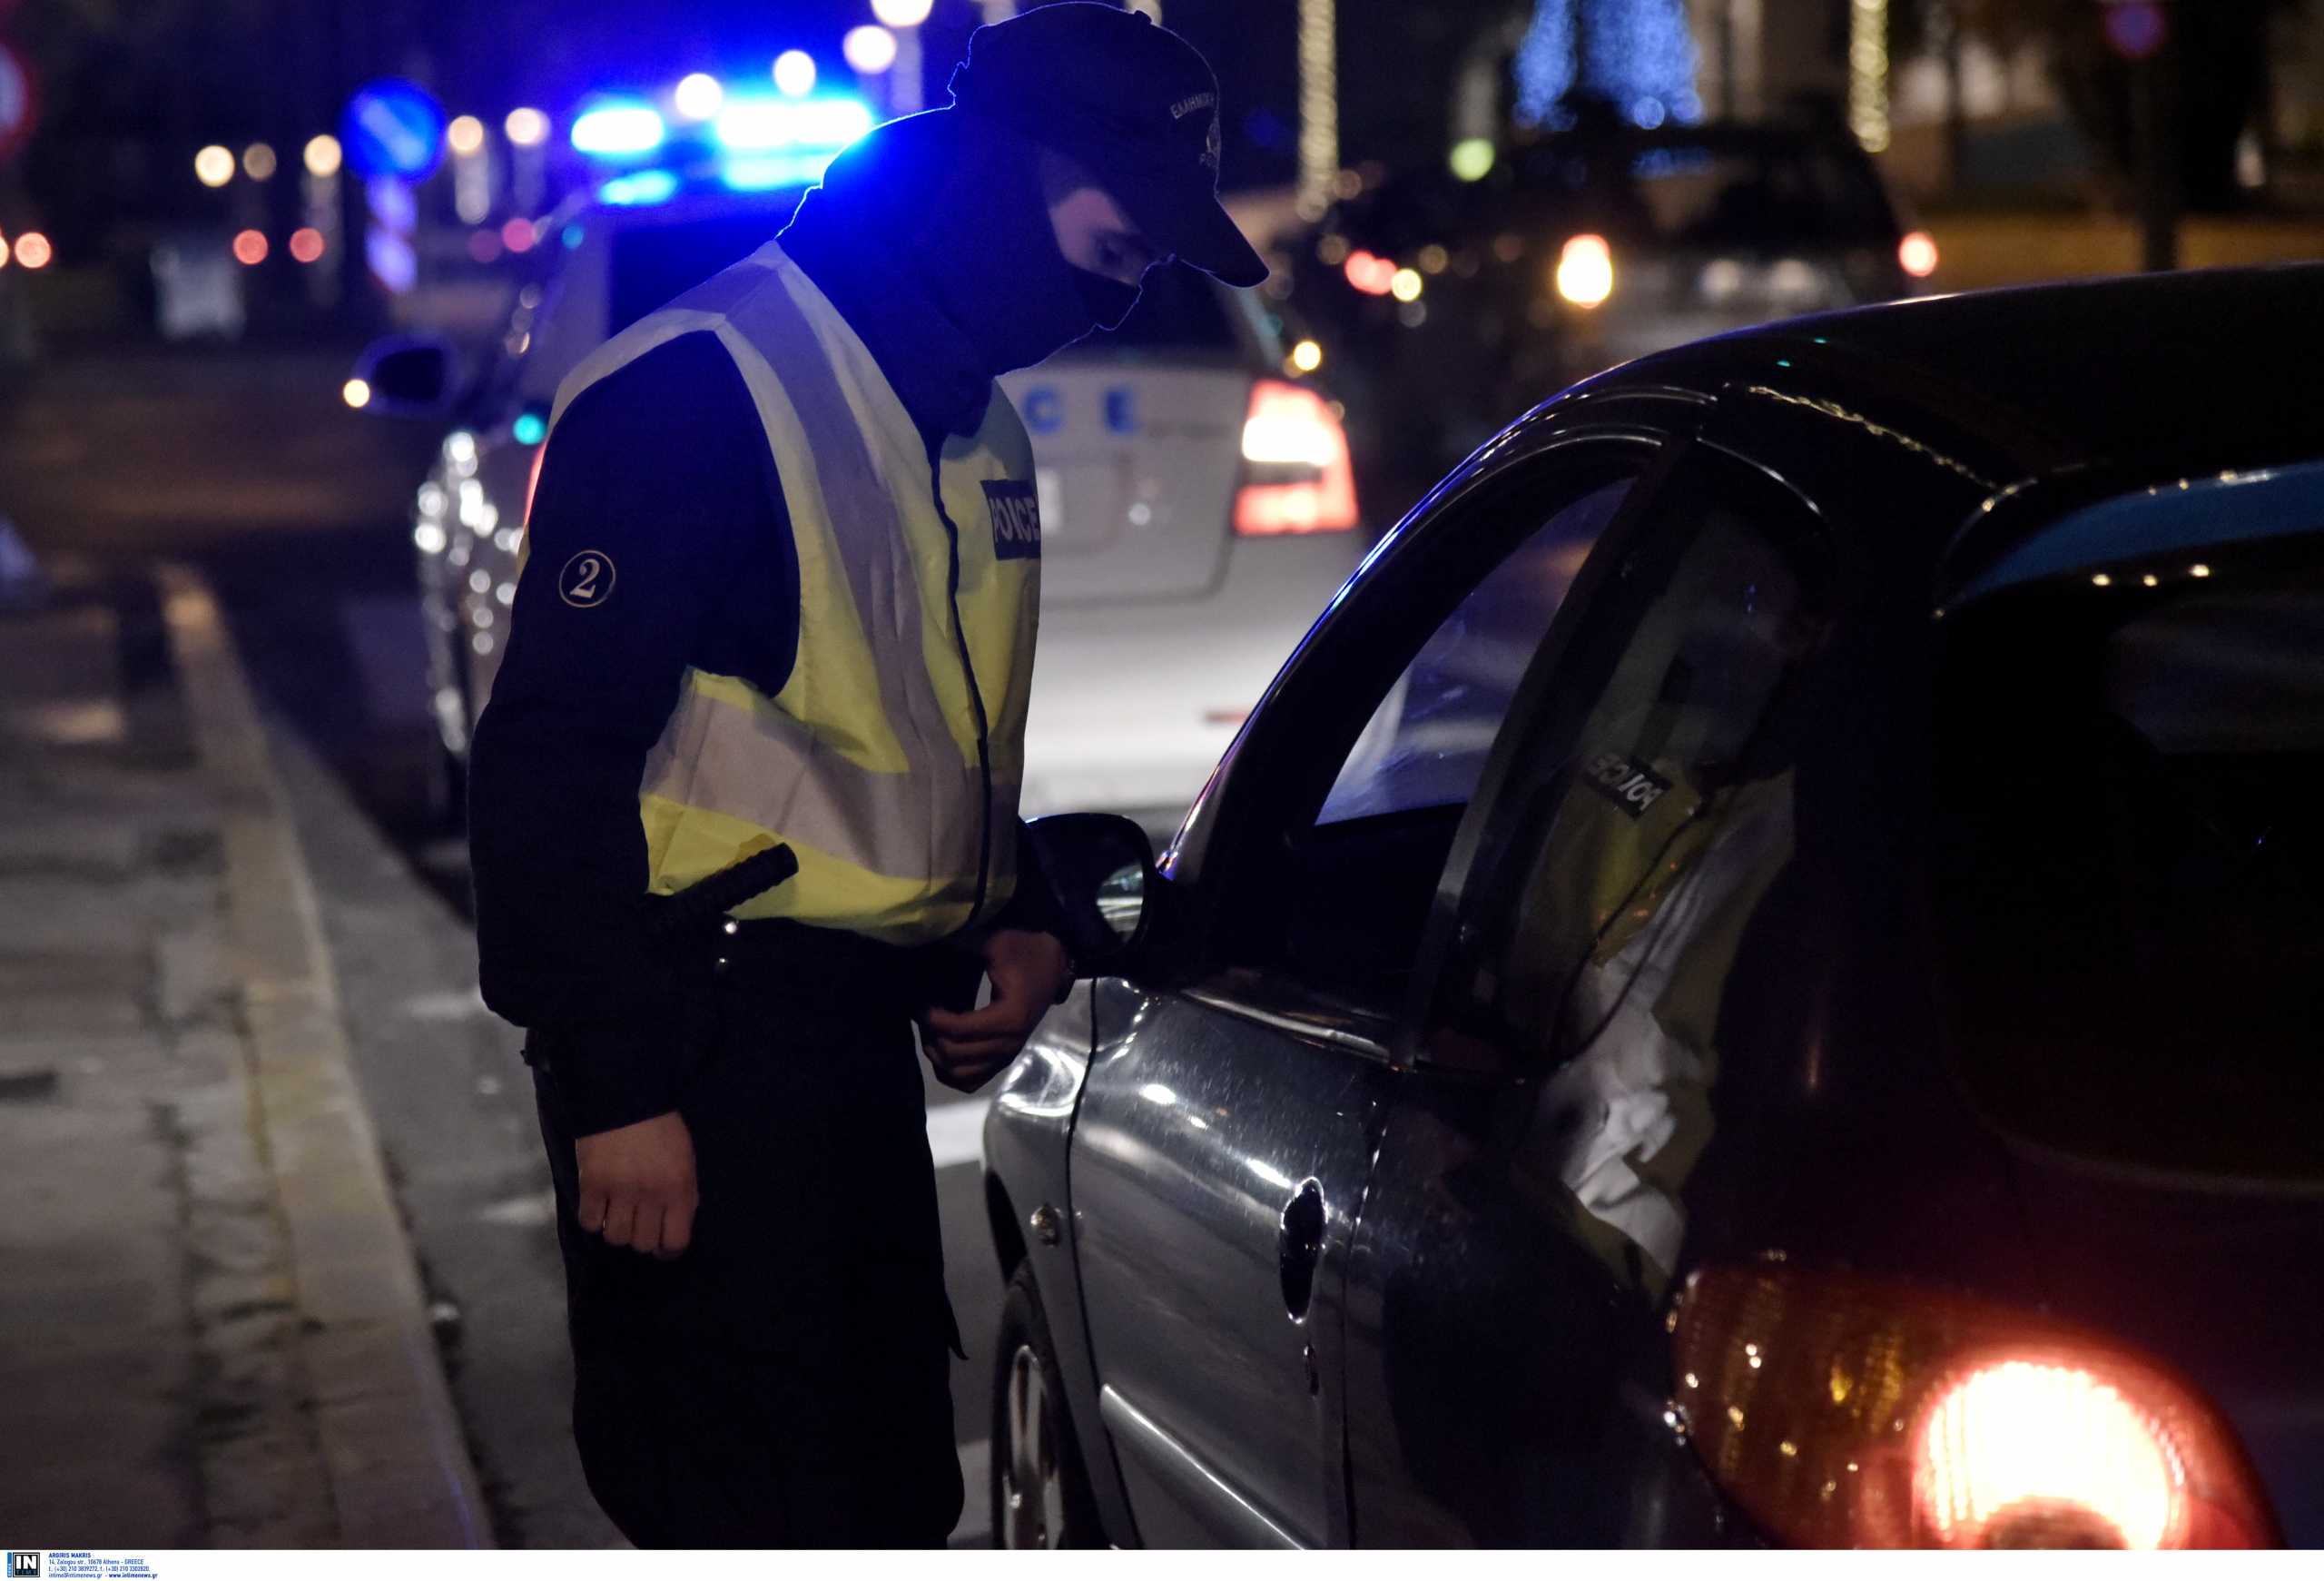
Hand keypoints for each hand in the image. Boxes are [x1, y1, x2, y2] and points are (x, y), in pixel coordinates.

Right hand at [574, 1110, 697, 1258]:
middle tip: (637, 1222)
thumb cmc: (662, 1128)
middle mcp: (651, 1196)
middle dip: (641, 1238)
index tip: (661, 1246)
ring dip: (616, 1229)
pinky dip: (593, 1219)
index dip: (668, 1250)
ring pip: (615, 1237)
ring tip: (617, 1213)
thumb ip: (683, 1194)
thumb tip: (675, 1225)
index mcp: (680, 1190)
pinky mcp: (592, 1185)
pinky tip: (599, 1205)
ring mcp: (620, 1192)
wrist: (625, 1097)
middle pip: (642, 1243)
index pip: (675, 1242)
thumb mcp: (685, 1160)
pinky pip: (590, 1222)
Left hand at [921, 929, 1071, 1092]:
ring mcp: (1008, 1055)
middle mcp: (1010, 1043)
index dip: (933, 1019)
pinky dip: (951, 1072)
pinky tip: (943, 1050)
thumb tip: (928, 945)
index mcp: (1010, 1017)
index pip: (959, 1031)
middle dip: (932, 1036)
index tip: (921, 1004)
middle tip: (923, 1016)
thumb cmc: (1025, 950)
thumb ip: (963, 946)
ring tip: (931, 1032)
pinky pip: (970, 1082)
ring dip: (939, 1057)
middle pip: (955, 1056)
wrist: (1053, 962)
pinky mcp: (1004, 1059)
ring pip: (960, 1075)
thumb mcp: (996, 943)